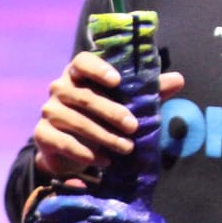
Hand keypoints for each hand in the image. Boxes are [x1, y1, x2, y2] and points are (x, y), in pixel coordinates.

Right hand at [32, 50, 185, 179]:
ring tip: (125, 148)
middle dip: (112, 113)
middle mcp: (60, 88)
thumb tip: (178, 79)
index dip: (98, 69)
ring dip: (103, 136)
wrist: (73, 144)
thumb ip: (150, 89)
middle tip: (134, 127)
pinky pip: (63, 142)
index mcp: (79, 73)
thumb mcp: (127, 100)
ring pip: (76, 121)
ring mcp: (49, 110)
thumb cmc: (105, 113)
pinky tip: (103, 161)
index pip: (83, 62)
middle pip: (84, 97)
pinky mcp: (42, 134)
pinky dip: (85, 152)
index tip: (118, 81)